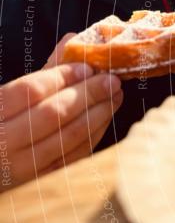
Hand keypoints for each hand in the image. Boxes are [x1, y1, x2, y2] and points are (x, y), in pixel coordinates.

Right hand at [0, 33, 123, 189]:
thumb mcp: (6, 96)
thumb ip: (42, 70)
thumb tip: (73, 40)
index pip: (29, 91)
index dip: (61, 77)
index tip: (87, 66)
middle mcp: (3, 142)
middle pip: (53, 114)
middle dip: (88, 94)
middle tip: (112, 80)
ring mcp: (21, 167)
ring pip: (67, 138)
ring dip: (97, 114)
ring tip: (116, 96)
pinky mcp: (38, 182)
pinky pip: (72, 158)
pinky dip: (92, 136)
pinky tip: (105, 119)